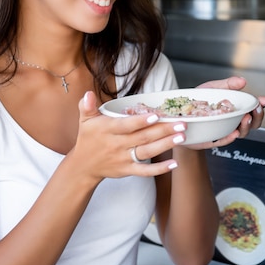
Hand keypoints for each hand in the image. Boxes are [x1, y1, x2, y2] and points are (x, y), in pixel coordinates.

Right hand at [70, 91, 184, 181]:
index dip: (140, 121)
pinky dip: (160, 169)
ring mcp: (124, 158)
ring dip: (165, 145)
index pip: (126, 126)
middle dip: (163, 130)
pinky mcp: (128, 170)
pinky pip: (145, 171)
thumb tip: (88, 94)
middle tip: (181, 123)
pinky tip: (174, 163)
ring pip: (147, 152)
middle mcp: (117, 145)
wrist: (83, 166)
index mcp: (108, 130)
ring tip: (182, 137)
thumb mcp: (85, 120)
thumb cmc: (88, 138)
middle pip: (143, 137)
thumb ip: (87, 106)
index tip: (156, 115)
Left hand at [187, 77, 264, 148]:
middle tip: (255, 110)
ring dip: (246, 127)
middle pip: (253, 123)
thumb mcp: (213, 88)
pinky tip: (234, 132)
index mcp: (236, 108)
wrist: (179, 114)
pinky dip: (230, 137)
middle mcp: (233, 121)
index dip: (261, 105)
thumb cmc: (197, 101)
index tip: (264, 100)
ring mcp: (224, 131)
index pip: (253, 109)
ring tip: (245, 119)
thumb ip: (228, 84)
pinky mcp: (213, 140)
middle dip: (257, 117)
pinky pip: (224, 141)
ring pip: (241, 133)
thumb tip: (242, 81)